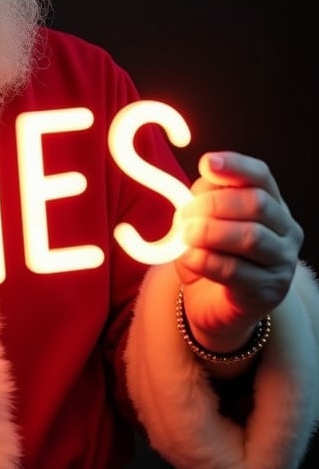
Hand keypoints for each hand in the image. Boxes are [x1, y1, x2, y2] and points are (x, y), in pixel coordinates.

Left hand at [176, 151, 303, 349]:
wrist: (214, 305)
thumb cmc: (210, 256)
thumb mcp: (202, 222)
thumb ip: (201, 201)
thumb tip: (196, 188)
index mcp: (271, 204)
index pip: (261, 176)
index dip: (235, 166)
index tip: (206, 163)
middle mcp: (285, 230)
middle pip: (257, 204)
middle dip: (214, 204)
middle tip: (184, 214)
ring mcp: (282, 262)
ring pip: (251, 237)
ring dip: (210, 232)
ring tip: (187, 236)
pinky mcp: (268, 291)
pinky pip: (235, 270)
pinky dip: (206, 261)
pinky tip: (190, 259)